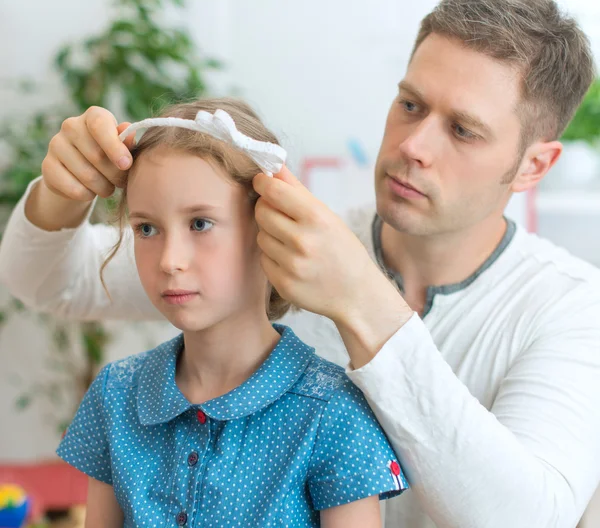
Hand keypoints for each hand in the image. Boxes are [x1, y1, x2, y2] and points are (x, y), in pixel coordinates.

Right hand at [41, 106, 135, 201]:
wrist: (83, 172)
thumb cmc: (111, 156)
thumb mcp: (124, 149)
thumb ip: (128, 142)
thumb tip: (129, 130)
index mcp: (94, 116)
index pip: (100, 125)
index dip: (114, 146)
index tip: (126, 164)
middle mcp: (71, 126)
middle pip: (97, 156)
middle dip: (116, 175)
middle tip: (121, 181)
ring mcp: (56, 144)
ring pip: (87, 175)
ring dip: (104, 188)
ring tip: (108, 187)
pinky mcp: (47, 166)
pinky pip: (74, 188)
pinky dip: (88, 195)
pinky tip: (91, 191)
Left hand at [253, 166, 400, 324]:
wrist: (357, 294)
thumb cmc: (342, 249)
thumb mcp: (327, 215)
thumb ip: (297, 189)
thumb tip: (274, 166)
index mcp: (316, 218)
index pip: (274, 191)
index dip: (262, 183)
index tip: (261, 182)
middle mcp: (303, 241)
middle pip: (262, 212)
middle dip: (266, 209)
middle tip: (280, 214)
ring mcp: (292, 265)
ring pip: (261, 236)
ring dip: (270, 235)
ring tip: (292, 242)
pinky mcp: (283, 284)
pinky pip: (264, 260)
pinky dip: (273, 257)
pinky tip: (292, 260)